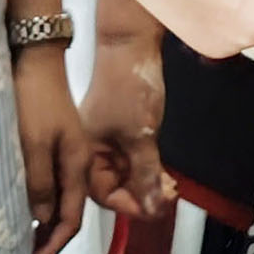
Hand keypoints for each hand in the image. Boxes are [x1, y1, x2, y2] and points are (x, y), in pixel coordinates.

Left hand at [10, 38, 93, 253]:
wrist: (36, 60)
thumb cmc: (35, 99)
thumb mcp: (34, 143)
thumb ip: (39, 182)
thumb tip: (40, 219)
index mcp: (77, 166)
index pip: (71, 221)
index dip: (53, 247)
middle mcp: (74, 165)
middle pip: (65, 215)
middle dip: (46, 243)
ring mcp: (62, 156)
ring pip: (54, 201)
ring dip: (38, 225)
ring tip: (14, 243)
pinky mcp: (49, 147)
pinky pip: (44, 185)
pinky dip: (33, 204)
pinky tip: (15, 209)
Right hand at [77, 5, 175, 220]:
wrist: (131, 44)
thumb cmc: (129, 88)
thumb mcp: (141, 136)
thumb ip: (146, 175)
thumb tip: (152, 209)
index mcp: (82, 153)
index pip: (102, 194)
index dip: (129, 205)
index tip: (155, 208)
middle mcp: (89, 151)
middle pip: (114, 187)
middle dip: (141, 196)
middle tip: (168, 196)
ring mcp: (105, 141)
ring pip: (125, 175)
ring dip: (148, 183)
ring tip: (171, 186)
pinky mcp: (120, 131)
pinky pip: (132, 160)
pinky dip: (148, 168)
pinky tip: (166, 174)